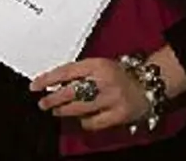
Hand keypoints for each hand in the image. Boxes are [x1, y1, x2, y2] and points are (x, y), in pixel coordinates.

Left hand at [30, 58, 149, 131]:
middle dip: (53, 99)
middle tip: (42, 103)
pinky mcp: (118, 115)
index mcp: (98, 64)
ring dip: (64, 111)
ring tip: (56, 111)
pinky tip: (80, 119)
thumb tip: (56, 83)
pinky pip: (93, 122)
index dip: (48, 79)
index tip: (35, 86)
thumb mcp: (101, 65)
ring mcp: (112, 99)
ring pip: (79, 108)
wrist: (149, 83)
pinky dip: (84, 121)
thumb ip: (81, 73)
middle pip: (70, 92)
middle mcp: (104, 80)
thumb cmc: (121, 74)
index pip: (66, 71)